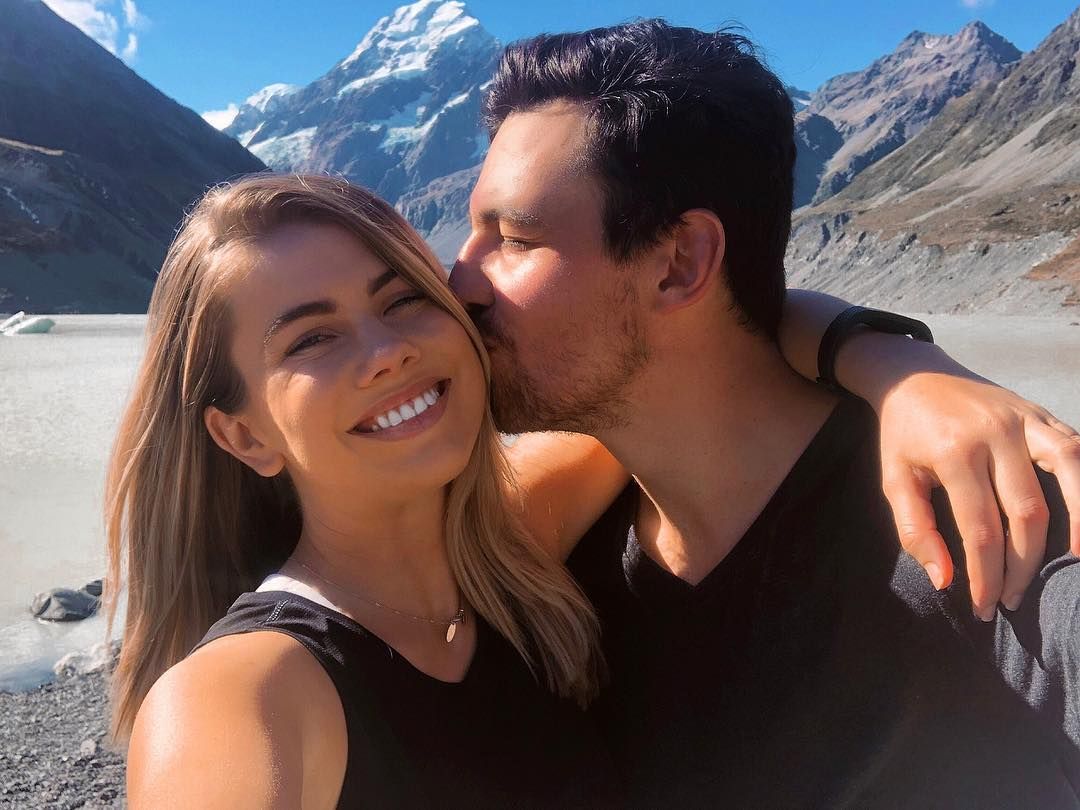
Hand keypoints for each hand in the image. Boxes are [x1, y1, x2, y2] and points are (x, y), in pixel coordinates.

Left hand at [876, 363, 1079, 619]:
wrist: (914, 375)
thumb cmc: (904, 435)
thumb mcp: (894, 479)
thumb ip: (916, 529)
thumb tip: (945, 580)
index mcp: (954, 452)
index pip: (981, 529)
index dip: (986, 575)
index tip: (984, 606)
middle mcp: (996, 433)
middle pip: (1027, 513)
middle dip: (1025, 565)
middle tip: (1015, 599)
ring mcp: (1026, 419)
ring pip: (1071, 475)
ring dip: (1078, 527)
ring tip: (1073, 568)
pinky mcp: (1042, 414)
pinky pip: (1077, 449)